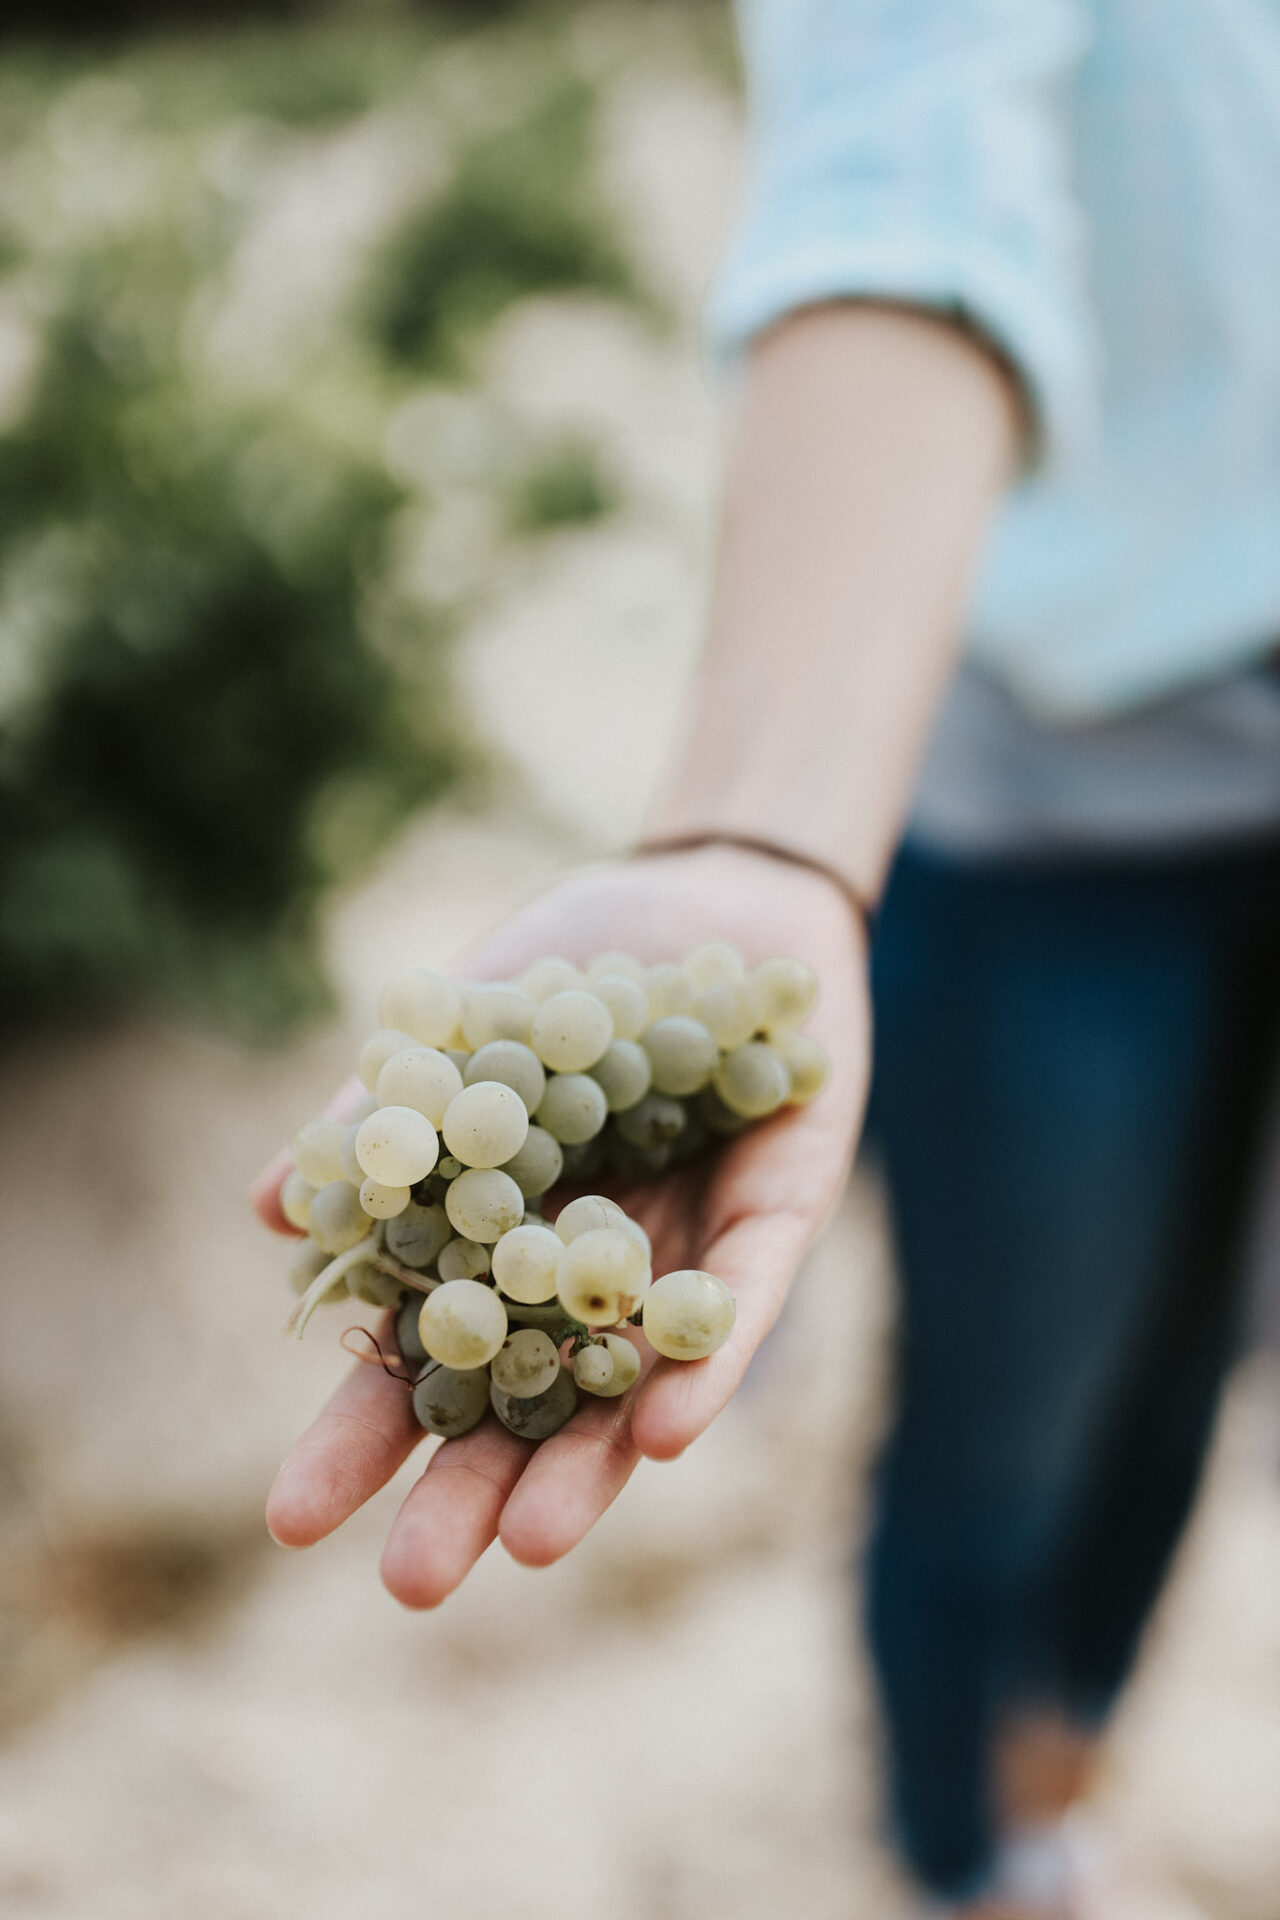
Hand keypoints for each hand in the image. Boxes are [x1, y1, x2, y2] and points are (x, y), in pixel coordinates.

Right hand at [250, 842, 870, 1605]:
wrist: (714, 897)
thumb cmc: (574, 965)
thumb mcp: (463, 1027)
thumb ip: (388, 1115)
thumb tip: (264, 1208)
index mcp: (510, 1244)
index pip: (428, 1363)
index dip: (366, 1436)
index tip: (290, 1520)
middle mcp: (594, 1275)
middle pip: (529, 1407)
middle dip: (473, 1493)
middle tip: (410, 1584)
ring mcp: (685, 1257)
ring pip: (639, 1386)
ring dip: (592, 1467)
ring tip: (532, 1545)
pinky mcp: (778, 1220)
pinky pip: (744, 1303)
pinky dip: (706, 1361)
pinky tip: (668, 1429)